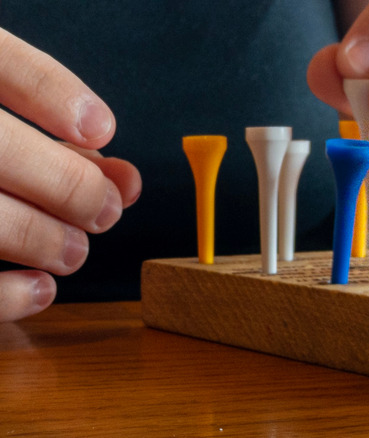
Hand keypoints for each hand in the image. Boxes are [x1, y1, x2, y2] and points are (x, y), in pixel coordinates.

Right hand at [0, 28, 140, 321]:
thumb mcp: (0, 134)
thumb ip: (51, 147)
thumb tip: (125, 180)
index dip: (48, 90)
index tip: (102, 127)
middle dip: (65, 183)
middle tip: (105, 211)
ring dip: (37, 237)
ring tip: (74, 252)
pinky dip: (2, 294)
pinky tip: (40, 289)